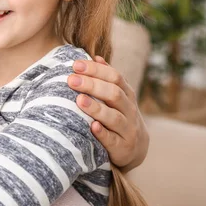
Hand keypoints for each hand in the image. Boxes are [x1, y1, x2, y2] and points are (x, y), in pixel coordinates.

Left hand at [68, 56, 148, 171]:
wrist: (134, 149)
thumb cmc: (118, 116)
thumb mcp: (117, 96)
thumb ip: (107, 78)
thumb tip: (96, 57)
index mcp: (126, 94)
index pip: (114, 77)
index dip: (96, 70)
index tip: (76, 65)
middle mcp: (129, 110)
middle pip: (113, 94)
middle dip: (92, 85)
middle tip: (71, 80)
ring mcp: (128, 129)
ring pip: (114, 117)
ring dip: (96, 108)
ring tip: (79, 100)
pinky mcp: (122, 148)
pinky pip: (113, 140)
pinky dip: (103, 133)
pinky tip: (92, 127)